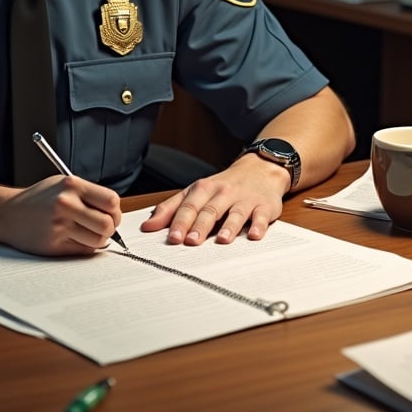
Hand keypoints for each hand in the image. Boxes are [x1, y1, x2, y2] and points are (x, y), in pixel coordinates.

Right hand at [0, 175, 121, 255]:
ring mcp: (60, 225)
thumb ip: (87, 195)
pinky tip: (72, 238)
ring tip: (85, 233)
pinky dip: (83, 247)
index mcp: (72, 185)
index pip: (111, 201)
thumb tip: (114, 213)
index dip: (115, 210)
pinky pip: (83, 250)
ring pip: (98, 241)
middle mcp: (66, 204)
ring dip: (97, 240)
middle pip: (108, 224)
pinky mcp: (55, 244)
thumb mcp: (61, 184)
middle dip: (110, 229)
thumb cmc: (37, 199)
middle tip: (102, 228)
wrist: (6, 213)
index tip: (111, 214)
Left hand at [140, 157, 288, 244]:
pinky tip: (254, 235)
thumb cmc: (222, 186)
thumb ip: (170, 209)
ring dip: (228, 227)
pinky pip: (261, 216)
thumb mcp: (195, 192)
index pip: (188, 206)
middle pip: (209, 210)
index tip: (172, 238)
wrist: (259, 169)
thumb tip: (148, 226)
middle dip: (199, 226)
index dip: (179, 222)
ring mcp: (244, 199)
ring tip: (221, 240)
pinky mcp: (264, 206)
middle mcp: (222, 193)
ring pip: (235, 213)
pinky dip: (258, 226)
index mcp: (202, 189)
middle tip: (190, 242)